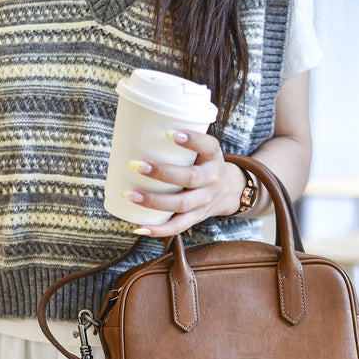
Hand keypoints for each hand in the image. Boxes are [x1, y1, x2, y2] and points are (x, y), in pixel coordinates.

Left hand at [123, 130, 243, 236]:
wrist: (228, 191)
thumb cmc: (203, 164)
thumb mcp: (203, 149)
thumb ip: (180, 141)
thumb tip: (136, 129)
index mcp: (213, 157)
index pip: (207, 146)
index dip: (192, 140)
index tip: (170, 133)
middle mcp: (211, 179)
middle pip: (189, 178)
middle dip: (161, 172)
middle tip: (135, 165)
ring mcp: (204, 201)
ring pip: (180, 204)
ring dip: (154, 201)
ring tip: (131, 194)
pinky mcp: (196, 217)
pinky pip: (178, 226)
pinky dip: (159, 230)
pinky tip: (140, 227)